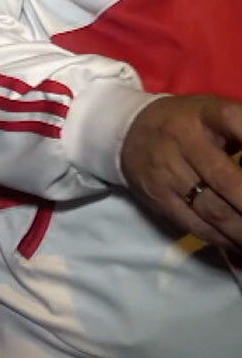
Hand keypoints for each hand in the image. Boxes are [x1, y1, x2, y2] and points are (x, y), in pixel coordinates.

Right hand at [120, 95, 241, 249]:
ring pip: (212, 209)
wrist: (126, 131)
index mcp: (206, 113)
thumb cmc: (187, 123)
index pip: (238, 124)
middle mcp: (184, 140)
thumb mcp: (217, 114)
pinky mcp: (157, 196)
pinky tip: (238, 243)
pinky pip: (193, 223)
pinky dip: (221, 238)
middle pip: (227, 179)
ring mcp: (167, 171)